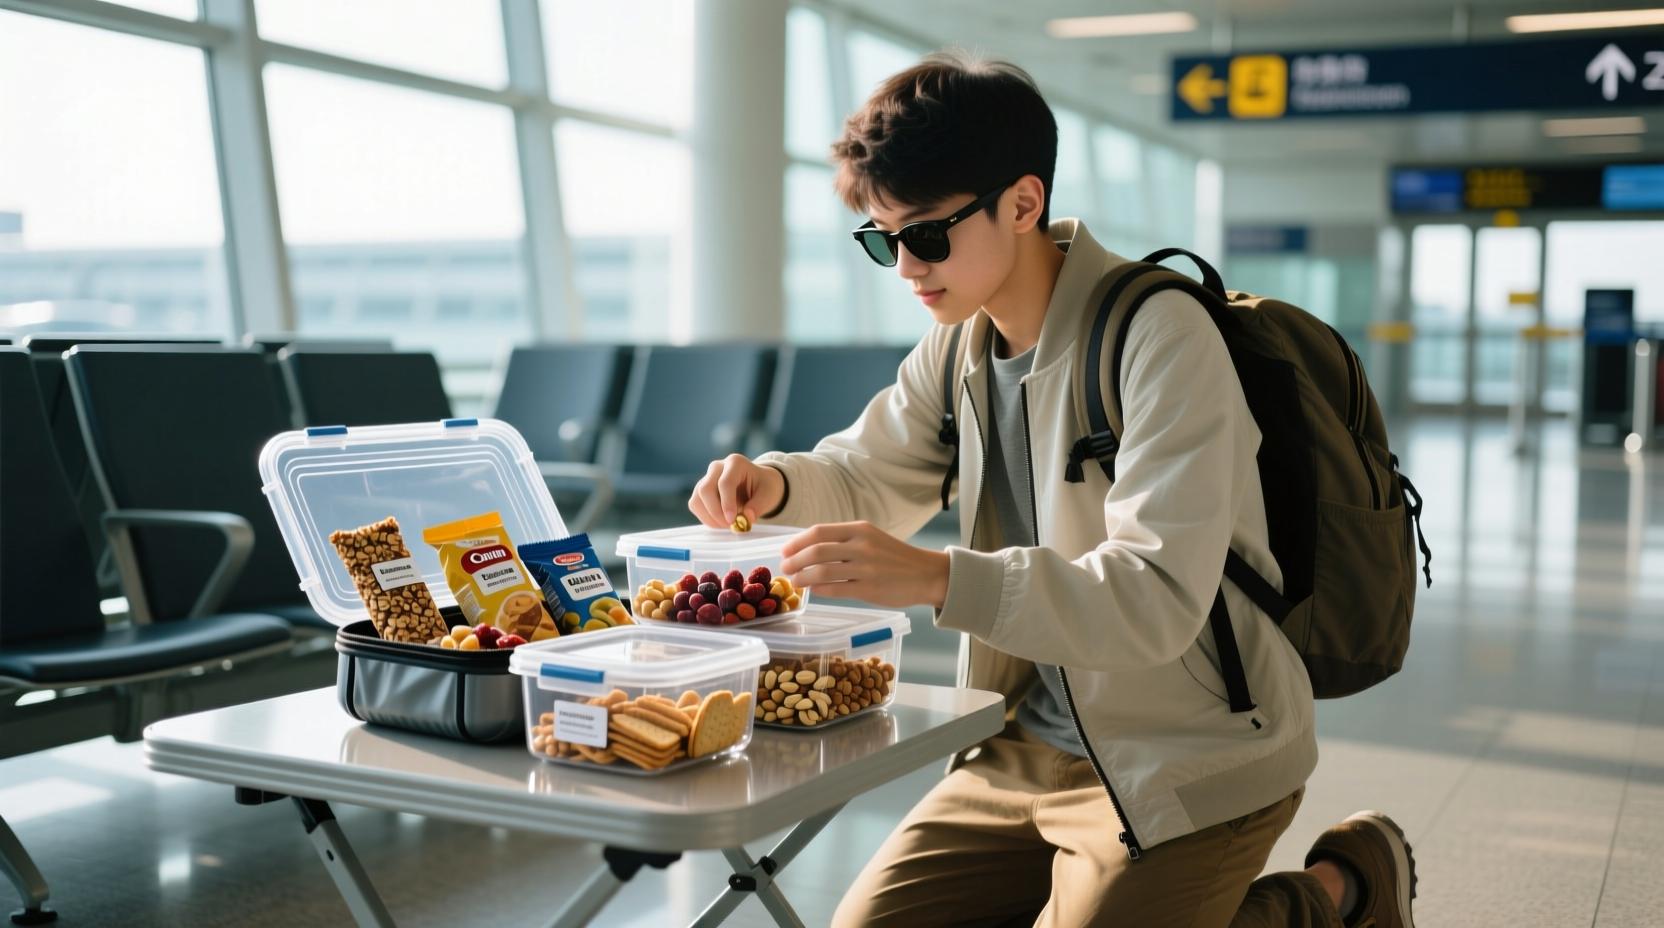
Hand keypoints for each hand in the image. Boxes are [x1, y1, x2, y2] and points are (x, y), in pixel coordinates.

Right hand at [689, 454, 785, 527]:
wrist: (757, 483)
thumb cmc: (762, 486)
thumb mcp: (769, 494)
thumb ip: (759, 505)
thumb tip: (747, 518)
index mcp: (735, 463)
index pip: (725, 482)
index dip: (727, 503)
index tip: (732, 520)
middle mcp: (717, 467)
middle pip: (706, 489)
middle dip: (716, 512)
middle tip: (730, 525)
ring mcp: (706, 478)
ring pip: (697, 499)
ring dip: (709, 517)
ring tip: (727, 525)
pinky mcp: (700, 490)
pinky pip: (695, 505)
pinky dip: (705, 518)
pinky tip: (720, 522)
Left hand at [779, 522, 949, 609]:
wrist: (925, 574)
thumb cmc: (894, 557)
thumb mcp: (871, 538)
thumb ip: (844, 540)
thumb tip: (809, 547)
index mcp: (860, 529)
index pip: (819, 532)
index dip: (797, 542)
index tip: (785, 551)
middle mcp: (861, 546)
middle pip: (816, 551)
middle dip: (795, 560)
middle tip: (785, 567)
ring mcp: (866, 568)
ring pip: (822, 571)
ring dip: (802, 577)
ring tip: (795, 581)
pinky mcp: (869, 589)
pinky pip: (835, 589)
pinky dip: (819, 589)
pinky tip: (813, 590)